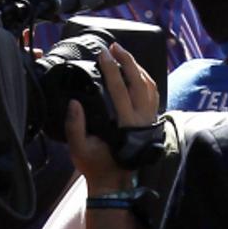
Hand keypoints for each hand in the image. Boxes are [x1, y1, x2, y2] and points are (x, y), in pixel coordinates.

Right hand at [66, 42, 157, 192]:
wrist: (115, 181)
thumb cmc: (96, 164)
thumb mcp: (79, 149)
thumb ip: (75, 126)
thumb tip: (74, 103)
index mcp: (125, 123)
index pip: (119, 88)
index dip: (111, 68)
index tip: (103, 54)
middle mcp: (141, 118)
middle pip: (139, 81)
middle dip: (127, 60)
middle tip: (115, 47)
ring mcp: (149, 118)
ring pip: (149, 85)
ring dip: (137, 67)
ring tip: (124, 55)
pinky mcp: (150, 120)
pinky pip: (153, 93)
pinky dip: (146, 79)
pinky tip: (136, 72)